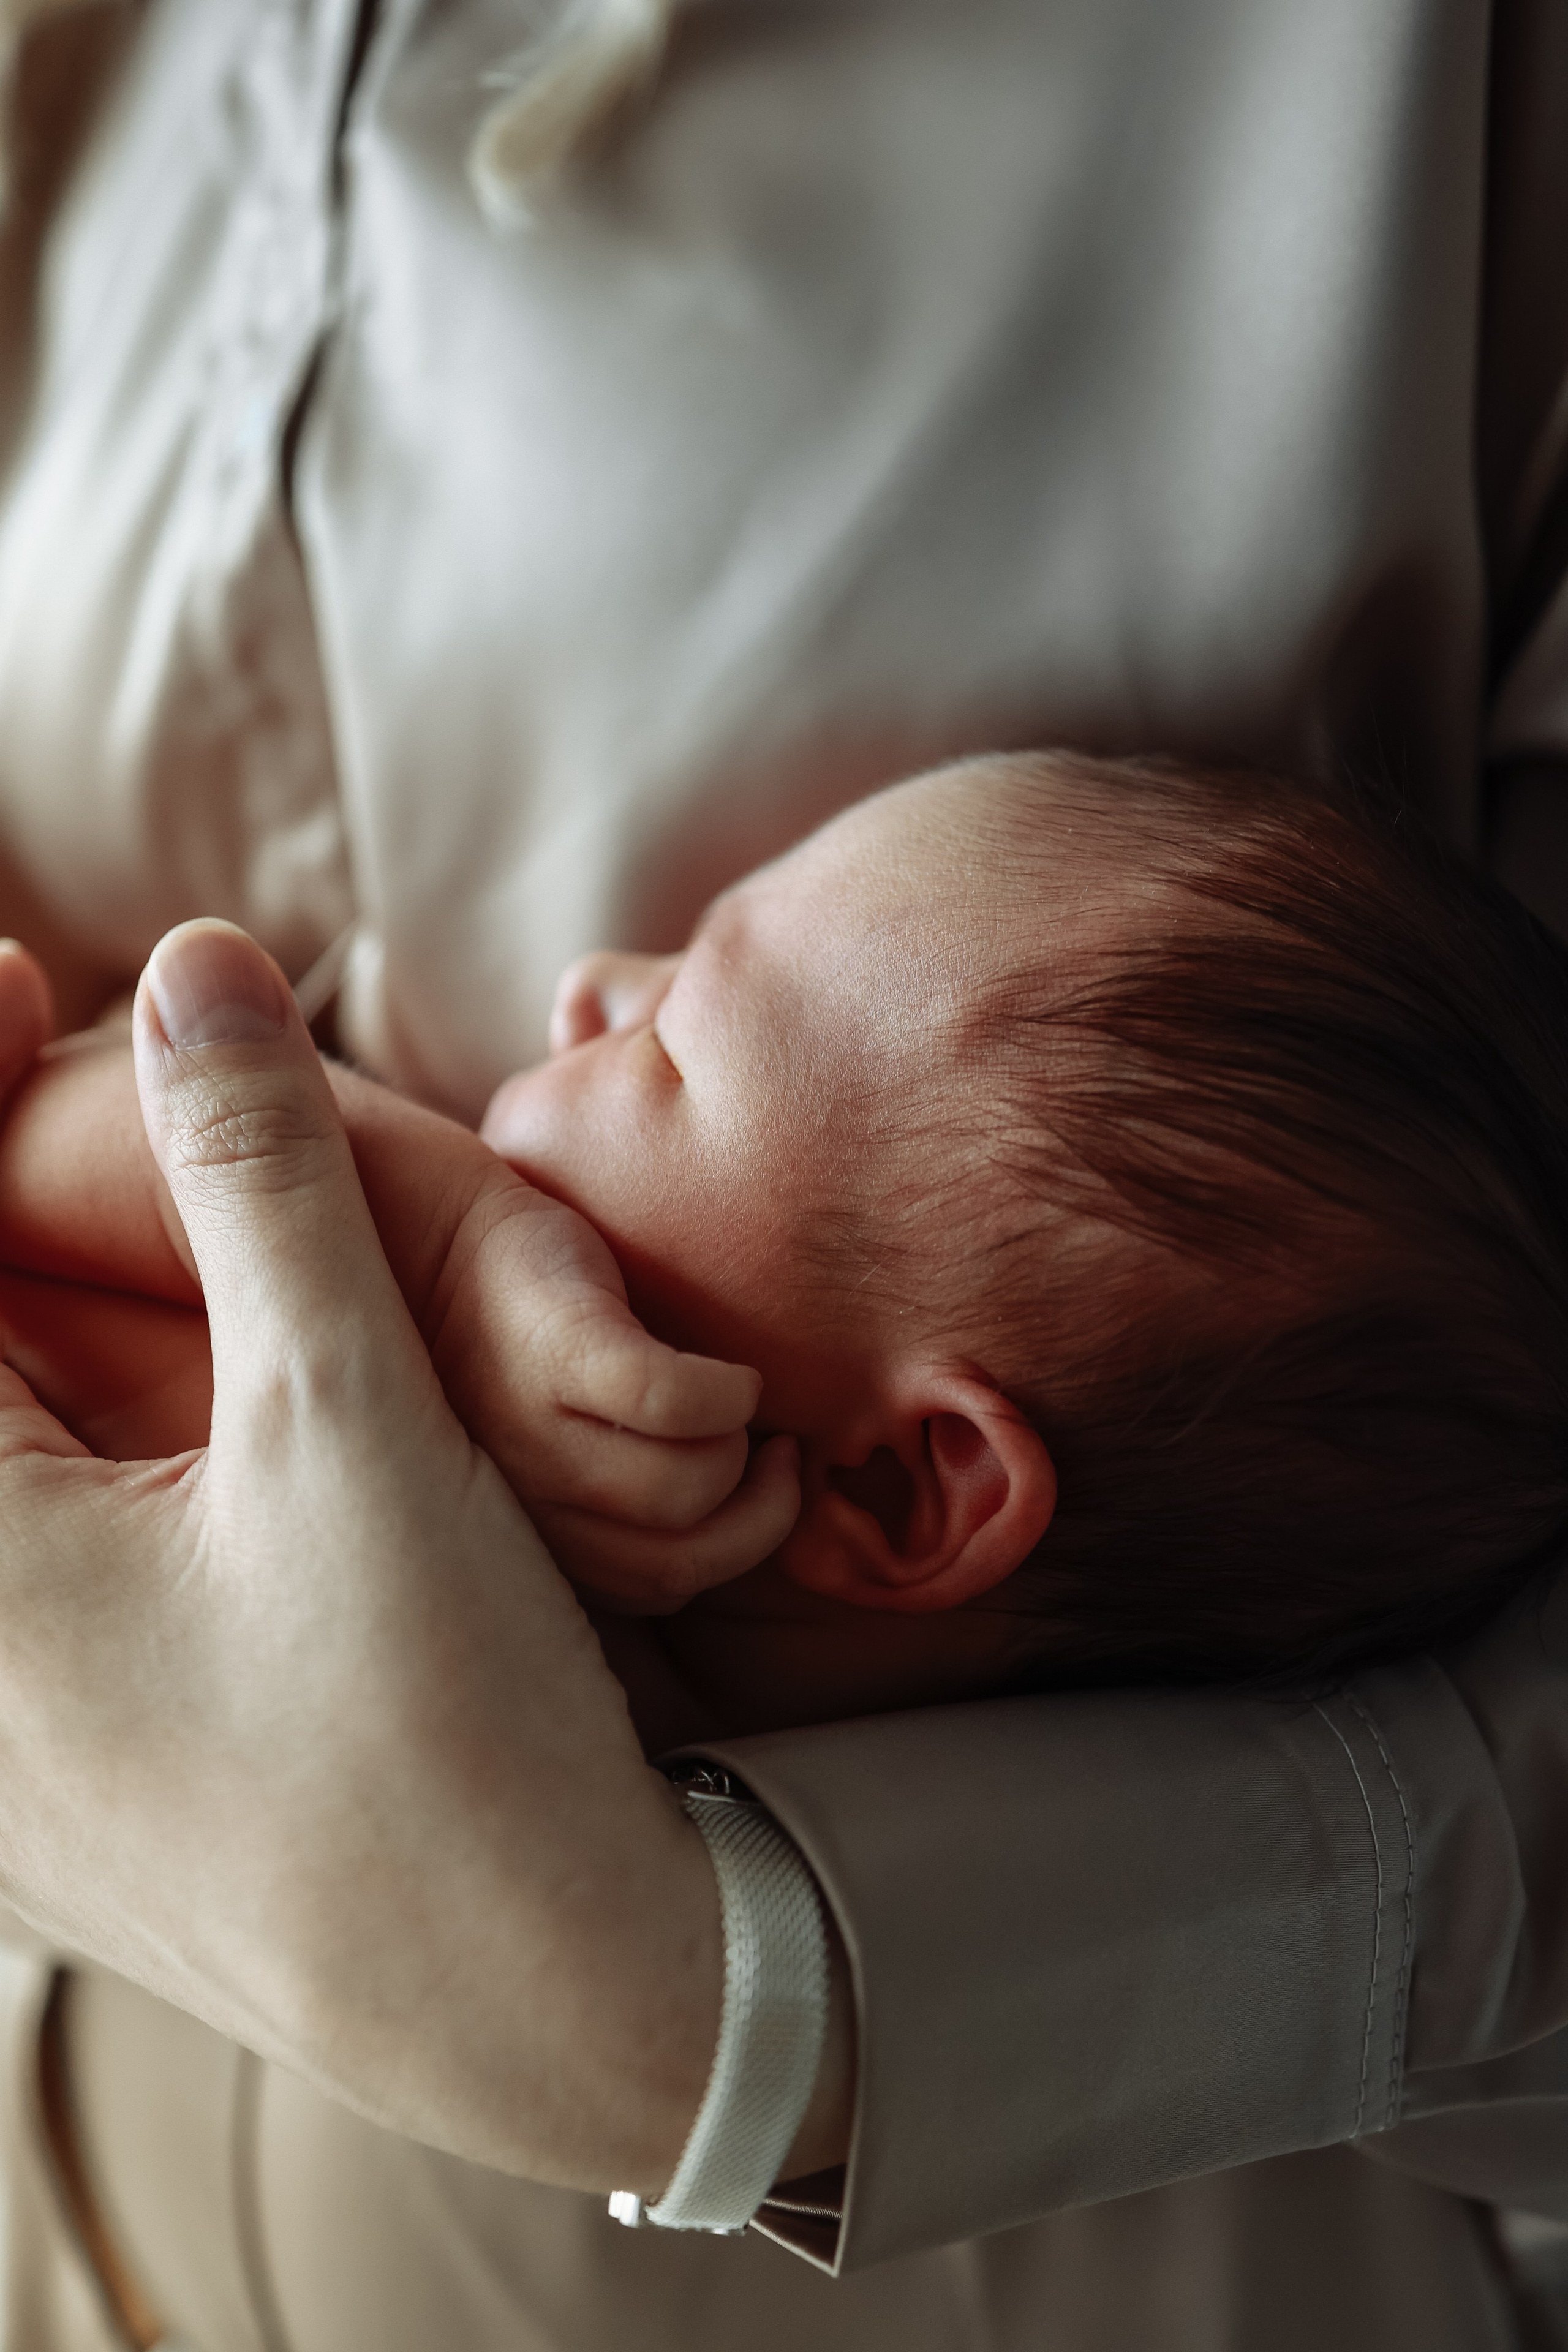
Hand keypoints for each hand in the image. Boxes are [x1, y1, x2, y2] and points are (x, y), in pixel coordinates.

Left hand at [0, 920, 724, 2188]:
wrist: (542, 2006)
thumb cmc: (439, 1733)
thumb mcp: (356, 1422)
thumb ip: (261, 1182)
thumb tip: (198, 971)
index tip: (23, 984)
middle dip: (18, 1205)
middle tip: (66, 1053)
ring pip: (4, 1451)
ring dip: (59, 1314)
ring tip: (162, 1203)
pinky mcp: (62, 1772)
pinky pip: (34, 1554)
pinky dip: (81, 1429)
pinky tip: (188, 1386)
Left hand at [334, 1066, 799, 1609]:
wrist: (403, 1210)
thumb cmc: (488, 1328)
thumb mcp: (538, 1438)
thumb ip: (604, 1488)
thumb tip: (729, 1511)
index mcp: (514, 1525)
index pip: (653, 1587)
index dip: (732, 1549)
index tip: (757, 1490)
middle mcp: (508, 1493)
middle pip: (677, 1558)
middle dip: (754, 1515)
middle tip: (772, 1457)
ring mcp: (523, 1421)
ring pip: (681, 1493)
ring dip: (742, 1452)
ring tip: (744, 1408)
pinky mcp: (548, 1341)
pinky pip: (667, 1403)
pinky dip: (723, 1395)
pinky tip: (730, 1372)